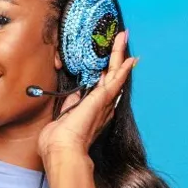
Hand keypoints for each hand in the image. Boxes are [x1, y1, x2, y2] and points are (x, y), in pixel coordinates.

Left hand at [36, 30, 136, 161]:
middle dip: (116, 59)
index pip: (100, 91)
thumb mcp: (62, 119)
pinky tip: (129, 57)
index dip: (104, 77)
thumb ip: (70, 106)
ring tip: (123, 37)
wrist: (63, 151)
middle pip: (110, 78)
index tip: (106, 67)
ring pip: (113, 74)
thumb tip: (74, 95)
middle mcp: (101, 107)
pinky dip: (123, 68)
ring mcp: (103, 103)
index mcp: (91, 113)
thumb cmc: (58, 142)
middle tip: (120, 41)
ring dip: (119, 55)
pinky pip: (115, 80)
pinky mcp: (102, 99)